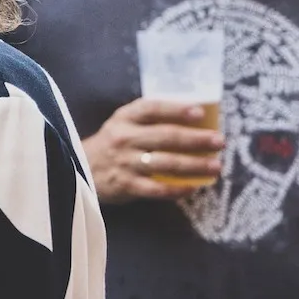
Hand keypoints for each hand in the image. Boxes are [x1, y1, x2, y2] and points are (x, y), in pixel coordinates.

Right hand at [82, 98, 224, 203]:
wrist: (79, 169)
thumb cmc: (112, 144)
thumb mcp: (123, 124)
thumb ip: (149, 120)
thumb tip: (195, 118)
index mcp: (124, 118)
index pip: (151, 109)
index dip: (176, 109)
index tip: (199, 113)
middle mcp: (124, 138)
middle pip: (165, 136)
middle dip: (196, 139)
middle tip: (219, 141)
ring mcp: (125, 162)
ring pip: (165, 163)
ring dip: (194, 165)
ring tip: (216, 166)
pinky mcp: (126, 185)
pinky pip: (157, 189)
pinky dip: (177, 189)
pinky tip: (194, 187)